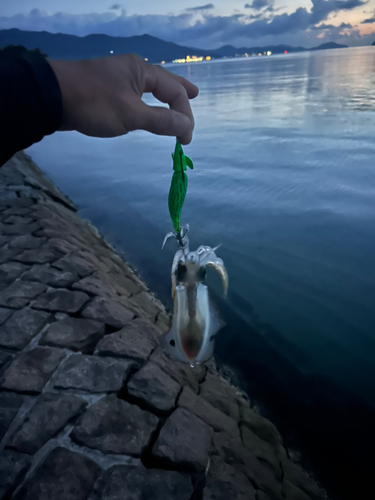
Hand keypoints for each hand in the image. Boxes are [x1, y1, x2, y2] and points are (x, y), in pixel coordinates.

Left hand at [48, 54, 198, 144]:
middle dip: (180, 92)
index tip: (185, 139)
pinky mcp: (106, 89)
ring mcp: (117, 78)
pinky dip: (147, 102)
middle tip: (196, 95)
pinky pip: (135, 95)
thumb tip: (187, 126)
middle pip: (163, 82)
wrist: (52, 98)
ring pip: (148, 88)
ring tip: (175, 102)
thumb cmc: (95, 103)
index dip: (184, 114)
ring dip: (164, 97)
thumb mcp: (131, 115)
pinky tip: (146, 108)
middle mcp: (132, 70)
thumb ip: (161, 121)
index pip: (174, 91)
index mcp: (141, 70)